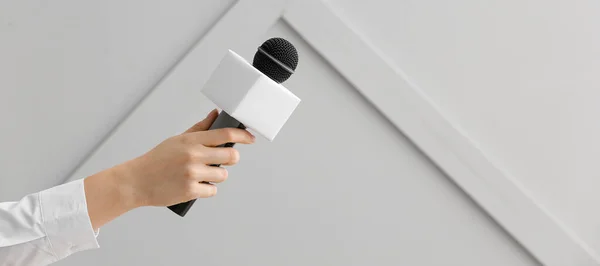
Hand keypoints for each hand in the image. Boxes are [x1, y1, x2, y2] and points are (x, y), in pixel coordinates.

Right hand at [119, 109, 255, 206]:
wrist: (136, 181)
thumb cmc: (158, 159)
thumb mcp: (177, 140)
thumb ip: (199, 129)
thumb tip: (215, 114)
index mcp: (191, 141)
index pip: (225, 135)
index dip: (242, 136)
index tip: (250, 138)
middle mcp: (193, 156)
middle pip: (231, 157)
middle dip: (231, 159)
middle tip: (223, 161)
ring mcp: (192, 174)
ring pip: (223, 175)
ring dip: (216, 176)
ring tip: (201, 174)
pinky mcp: (191, 191)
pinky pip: (212, 190)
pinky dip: (207, 189)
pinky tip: (195, 186)